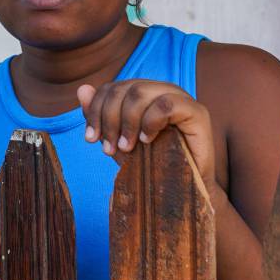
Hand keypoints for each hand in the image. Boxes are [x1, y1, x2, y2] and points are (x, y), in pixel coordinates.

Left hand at [78, 79, 217, 184]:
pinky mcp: (197, 112)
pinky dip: (150, 122)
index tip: (90, 139)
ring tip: (126, 148)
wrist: (182, 191)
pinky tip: (146, 141)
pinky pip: (167, 104)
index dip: (96, 110)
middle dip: (109, 119)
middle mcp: (163, 90)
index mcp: (145, 93)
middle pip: (125, 88)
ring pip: (142, 92)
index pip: (113, 87)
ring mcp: (182, 98)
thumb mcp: (119, 141)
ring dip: (127, 122)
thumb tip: (82, 89)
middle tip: (108, 149)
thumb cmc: (152, 165)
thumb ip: (102, 116)